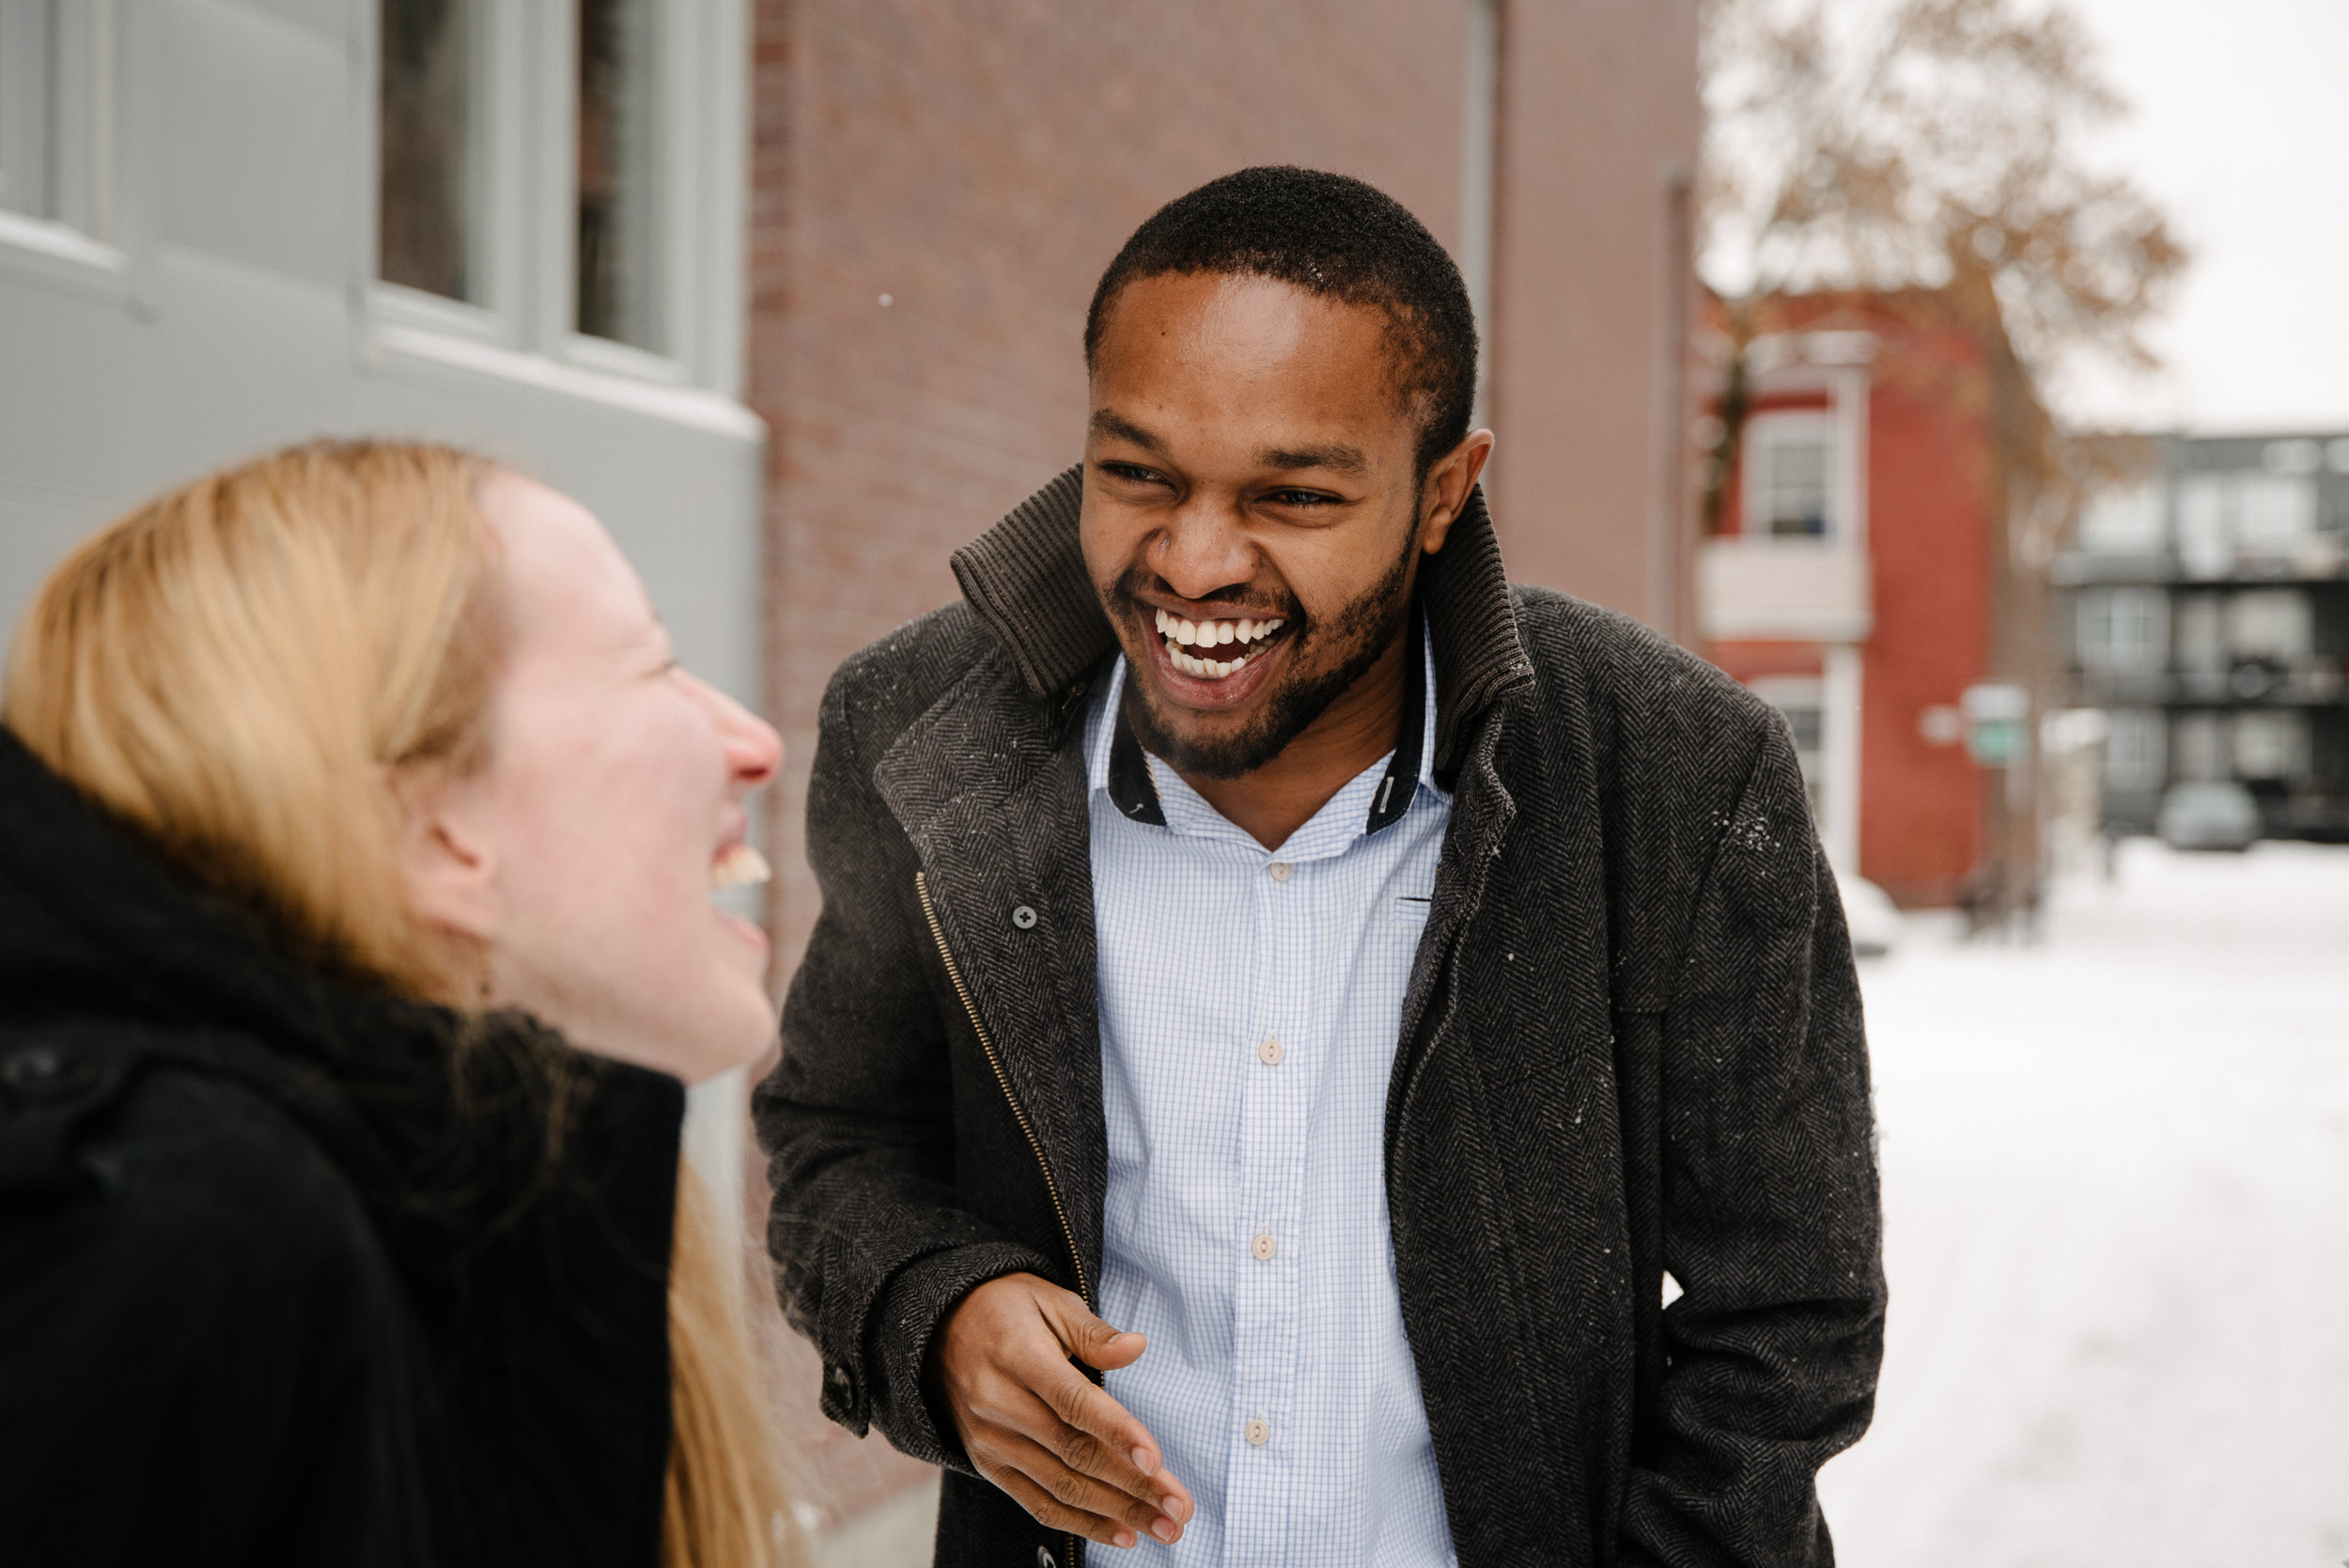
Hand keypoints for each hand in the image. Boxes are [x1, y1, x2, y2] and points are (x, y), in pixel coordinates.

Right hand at [927, 1273, 1192, 1548]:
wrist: (939, 1332)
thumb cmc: (1007, 1310)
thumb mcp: (1050, 1301)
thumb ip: (1094, 1332)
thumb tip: (1136, 1347)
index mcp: (1018, 1357)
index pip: (1072, 1401)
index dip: (1116, 1432)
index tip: (1155, 1460)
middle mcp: (999, 1404)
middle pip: (1074, 1453)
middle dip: (1133, 1486)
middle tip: (1179, 1508)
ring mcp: (991, 1441)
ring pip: (1061, 1486)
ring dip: (1118, 1513)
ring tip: (1166, 1527)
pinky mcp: (989, 1465)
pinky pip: (1038, 1503)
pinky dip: (1082, 1524)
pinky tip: (1122, 1534)